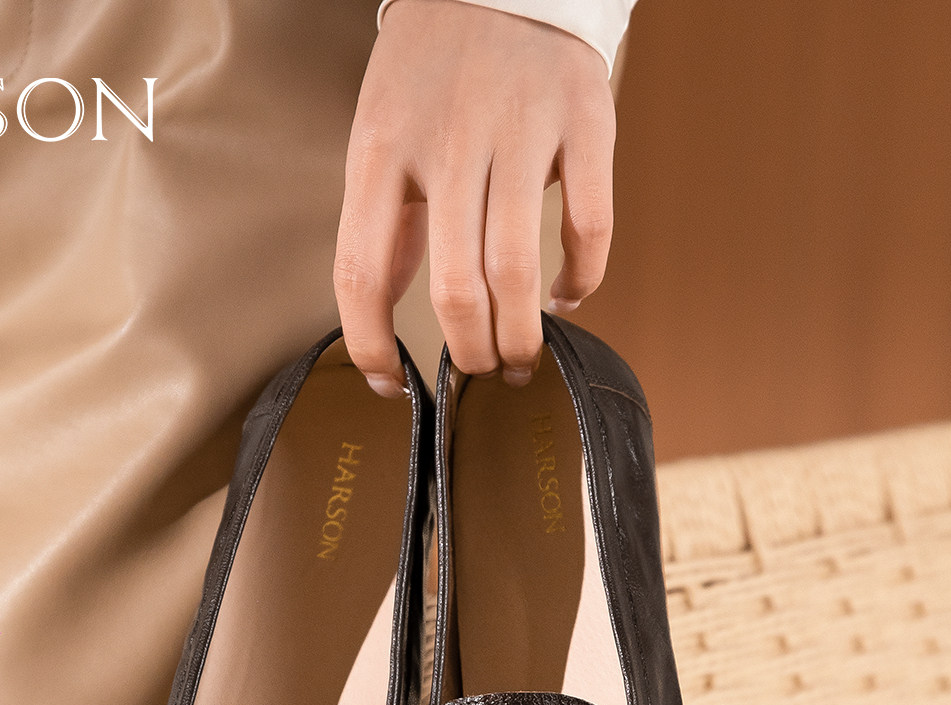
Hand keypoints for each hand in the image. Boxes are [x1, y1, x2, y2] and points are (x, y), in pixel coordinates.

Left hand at [335, 0, 616, 395]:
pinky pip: (590, 227)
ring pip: (518, 270)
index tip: (390, 382)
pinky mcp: (585, 121)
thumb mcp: (383, 138)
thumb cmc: (432, 75)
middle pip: (455, 289)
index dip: (371, 345)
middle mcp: (448, 142)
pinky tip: (566, 297)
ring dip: (521, 336)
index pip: (360, 273)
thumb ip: (384, 226)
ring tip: (521, 356)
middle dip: (470, 352)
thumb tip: (376, 322)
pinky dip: (581, 280)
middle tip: (480, 370)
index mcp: (381, 150)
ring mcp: (521, 130)